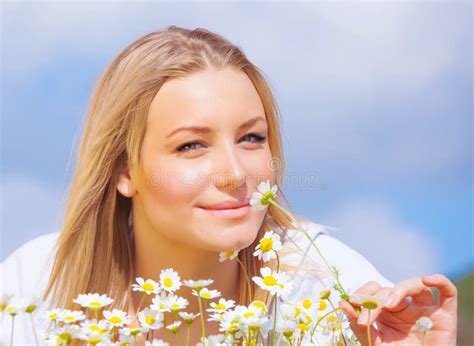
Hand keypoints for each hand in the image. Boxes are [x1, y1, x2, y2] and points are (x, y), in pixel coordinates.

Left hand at [338, 274, 456, 344]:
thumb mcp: (374, 344)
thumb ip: (359, 325)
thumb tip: (343, 303)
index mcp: (387, 312)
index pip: (374, 291)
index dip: (363, 293)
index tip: (352, 304)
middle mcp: (406, 308)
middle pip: (390, 290)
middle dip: (375, 302)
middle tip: (365, 321)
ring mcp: (425, 310)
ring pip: (416, 285)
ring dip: (399, 289)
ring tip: (388, 305)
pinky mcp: (445, 315)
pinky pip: (448, 291)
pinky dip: (440, 281)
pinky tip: (428, 280)